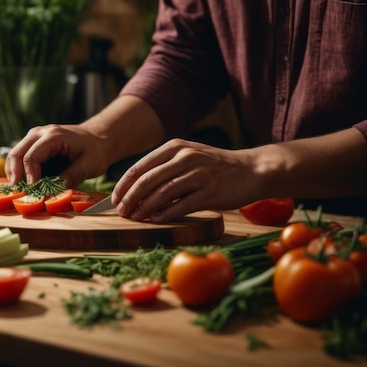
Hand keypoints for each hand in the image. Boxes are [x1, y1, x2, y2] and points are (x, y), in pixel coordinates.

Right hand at [5, 124, 111, 187]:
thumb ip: (71, 177)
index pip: (31, 157)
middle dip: (14, 174)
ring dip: (13, 172)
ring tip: (18, 190)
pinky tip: (22, 183)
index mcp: (53, 136)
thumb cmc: (95, 150)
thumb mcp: (88, 165)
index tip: (32, 191)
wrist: (97, 137)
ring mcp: (35, 136)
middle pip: (17, 153)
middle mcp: (40, 133)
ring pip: (15, 154)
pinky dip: (18, 169)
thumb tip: (54, 192)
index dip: (29, 176)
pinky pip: (20, 155)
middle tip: (17, 192)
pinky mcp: (34, 143)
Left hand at [112, 138, 258, 222]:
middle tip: (121, 211)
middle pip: (148, 180)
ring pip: (163, 192)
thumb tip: (135, 188)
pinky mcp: (211, 192)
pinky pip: (183, 204)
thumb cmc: (215, 166)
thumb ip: (164, 167)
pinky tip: (155, 219)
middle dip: (130, 198)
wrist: (252, 170)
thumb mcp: (188, 156)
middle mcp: (186, 158)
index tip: (114, 198)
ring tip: (134, 217)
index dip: (124, 184)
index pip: (141, 167)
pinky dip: (166, 213)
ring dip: (145, 207)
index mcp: (175, 147)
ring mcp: (199, 175)